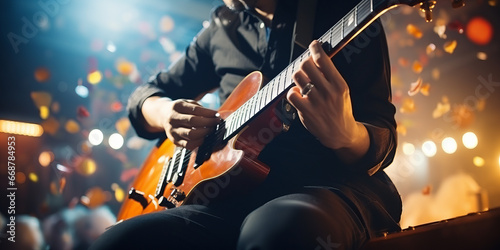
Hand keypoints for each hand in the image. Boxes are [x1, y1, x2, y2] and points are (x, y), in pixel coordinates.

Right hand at [143, 97, 220, 149]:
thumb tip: (214, 116)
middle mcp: (173, 118)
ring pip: (190, 134)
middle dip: (208, 123)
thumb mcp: (187, 103)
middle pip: (193, 122)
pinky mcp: (174, 141)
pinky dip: (198, 142)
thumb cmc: (180, 109)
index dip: (208, 113)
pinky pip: (188, 145)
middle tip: (216, 122)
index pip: (195, 110)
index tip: (217, 115)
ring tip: (211, 130)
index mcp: (177, 106)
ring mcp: (172, 131)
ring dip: (204, 133)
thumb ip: (199, 108)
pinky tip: (204, 138)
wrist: (163, 115)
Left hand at [286, 40, 368, 158]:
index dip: (316, 49)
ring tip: (302, 82)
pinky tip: (298, 95)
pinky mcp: (305, 111)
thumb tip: (316, 58)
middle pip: (306, 65)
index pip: (324, 60)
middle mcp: (328, 92)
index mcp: (339, 84)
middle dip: (304, 64)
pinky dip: (292, 92)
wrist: (341, 133)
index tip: (313, 45)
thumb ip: (330, 75)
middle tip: (306, 68)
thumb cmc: (340, 108)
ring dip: (297, 77)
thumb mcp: (342, 90)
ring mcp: (316, 102)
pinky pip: (291, 94)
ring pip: (297, 77)